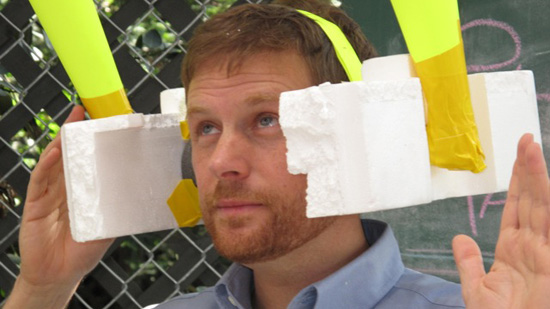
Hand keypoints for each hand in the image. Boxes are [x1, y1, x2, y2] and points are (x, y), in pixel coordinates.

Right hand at [6, 106, 113, 307]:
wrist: (59, 274)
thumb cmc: (82, 250)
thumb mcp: (105, 226)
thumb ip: (116, 209)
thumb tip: (141, 193)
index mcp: (82, 190)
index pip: (87, 160)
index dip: (92, 140)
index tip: (103, 121)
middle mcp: (64, 187)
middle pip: (69, 153)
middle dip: (76, 131)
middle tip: (85, 110)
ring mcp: (48, 193)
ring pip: (54, 161)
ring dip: (62, 141)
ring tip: (72, 123)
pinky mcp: (34, 203)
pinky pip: (40, 179)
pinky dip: (47, 164)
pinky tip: (55, 151)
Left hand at [453, 133, 549, 307]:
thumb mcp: (477, 291)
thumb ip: (468, 263)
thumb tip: (459, 237)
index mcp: (514, 250)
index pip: (518, 207)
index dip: (518, 181)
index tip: (516, 156)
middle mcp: (534, 246)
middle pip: (532, 200)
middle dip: (529, 169)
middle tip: (525, 138)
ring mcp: (545, 252)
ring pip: (543, 206)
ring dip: (537, 177)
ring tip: (530, 147)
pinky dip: (549, 202)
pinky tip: (544, 183)